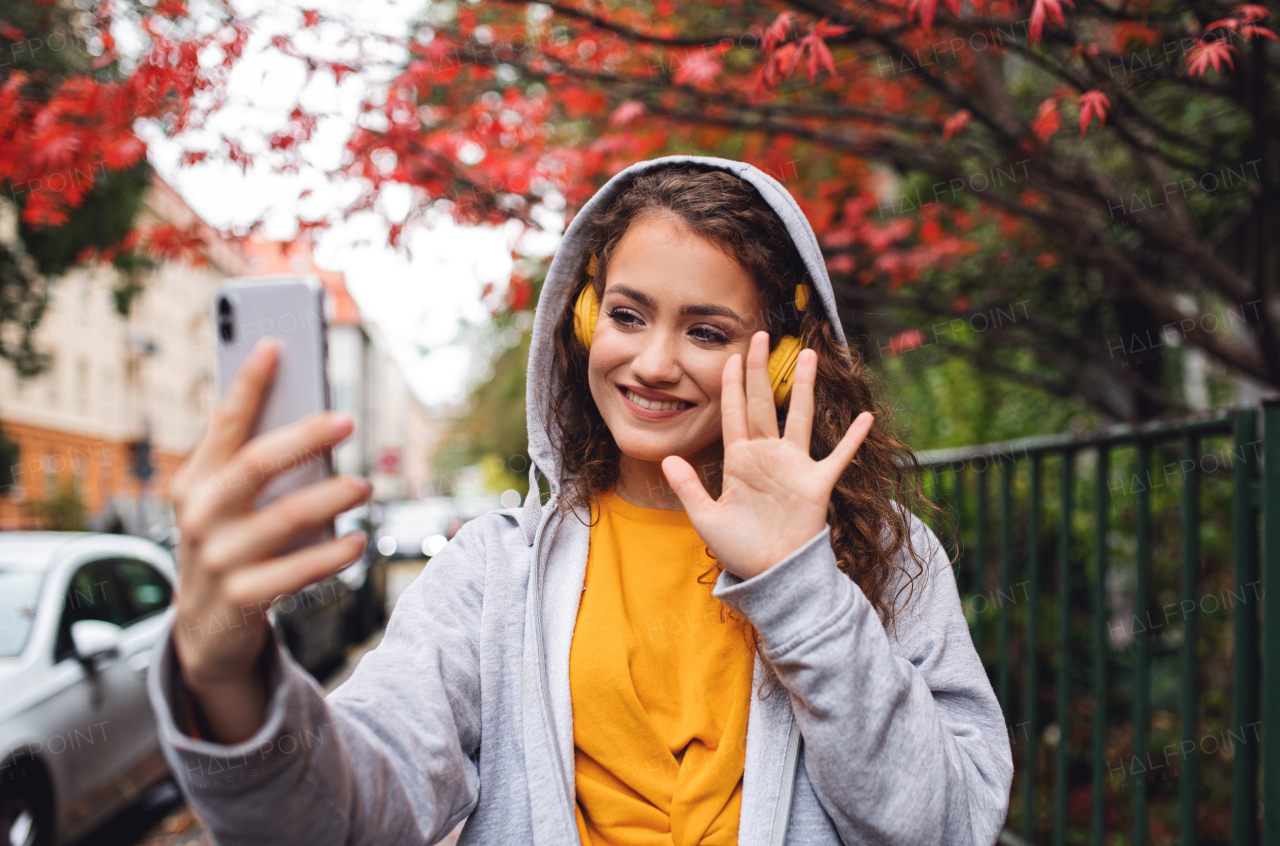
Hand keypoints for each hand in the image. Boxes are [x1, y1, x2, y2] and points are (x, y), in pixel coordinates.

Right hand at [168, 337, 370, 740]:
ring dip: (332, 497)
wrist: (205, 629)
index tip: (276, 346)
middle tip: (346, 420)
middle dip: (303, 437)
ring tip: (364, 487)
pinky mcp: (242, 598)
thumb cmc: (229, 545)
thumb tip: (312, 418)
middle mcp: (200, 515)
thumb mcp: (227, 504)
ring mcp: (218, 558)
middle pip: (256, 464)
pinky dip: (334, 554)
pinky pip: (298, 570)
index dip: (248, 384)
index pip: (223, 423)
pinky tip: (358, 541)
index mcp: (196, 480)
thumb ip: (254, 464)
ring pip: (286, 517)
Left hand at [661, 331, 873, 579]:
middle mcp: (767, 456)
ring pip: (798, 417)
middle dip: (760, 371)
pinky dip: (852, 439)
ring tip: (809, 356)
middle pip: (763, 404)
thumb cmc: (739, 548)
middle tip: (760, 336)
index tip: (730, 356)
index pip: (733, 414)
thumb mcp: (706, 517)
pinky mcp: (817, 483)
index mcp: (739, 461)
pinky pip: (838, 456)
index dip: (731, 386)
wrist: (770, 574)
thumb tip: (665, 458)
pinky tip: (864, 418)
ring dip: (804, 387)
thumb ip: (688, 487)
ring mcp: (794, 467)